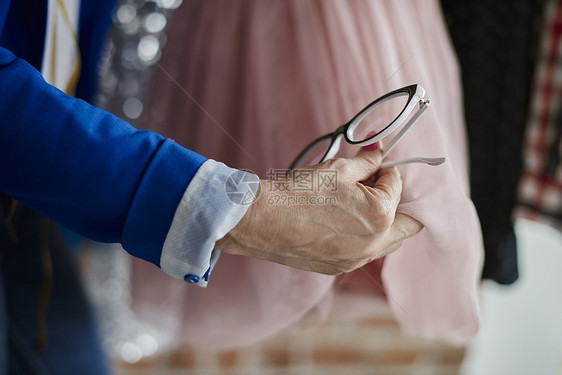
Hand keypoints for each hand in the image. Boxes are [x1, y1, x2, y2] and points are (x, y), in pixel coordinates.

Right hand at [216, 148, 422, 274]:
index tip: (372, 164)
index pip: (398, 186)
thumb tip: (378, 152)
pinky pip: (365, 252)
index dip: (386, 170)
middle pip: (408, 224)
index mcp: (380, 215)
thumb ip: (367, 161)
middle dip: (398, 202)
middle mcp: (374, 244)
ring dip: (384, 222)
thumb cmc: (298, 193)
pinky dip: (364, 237)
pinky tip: (341, 221)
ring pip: (388, 242)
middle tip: (375, 186)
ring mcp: (356, 260)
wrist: (262, 220)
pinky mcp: (339, 267)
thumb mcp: (337, 168)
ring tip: (358, 204)